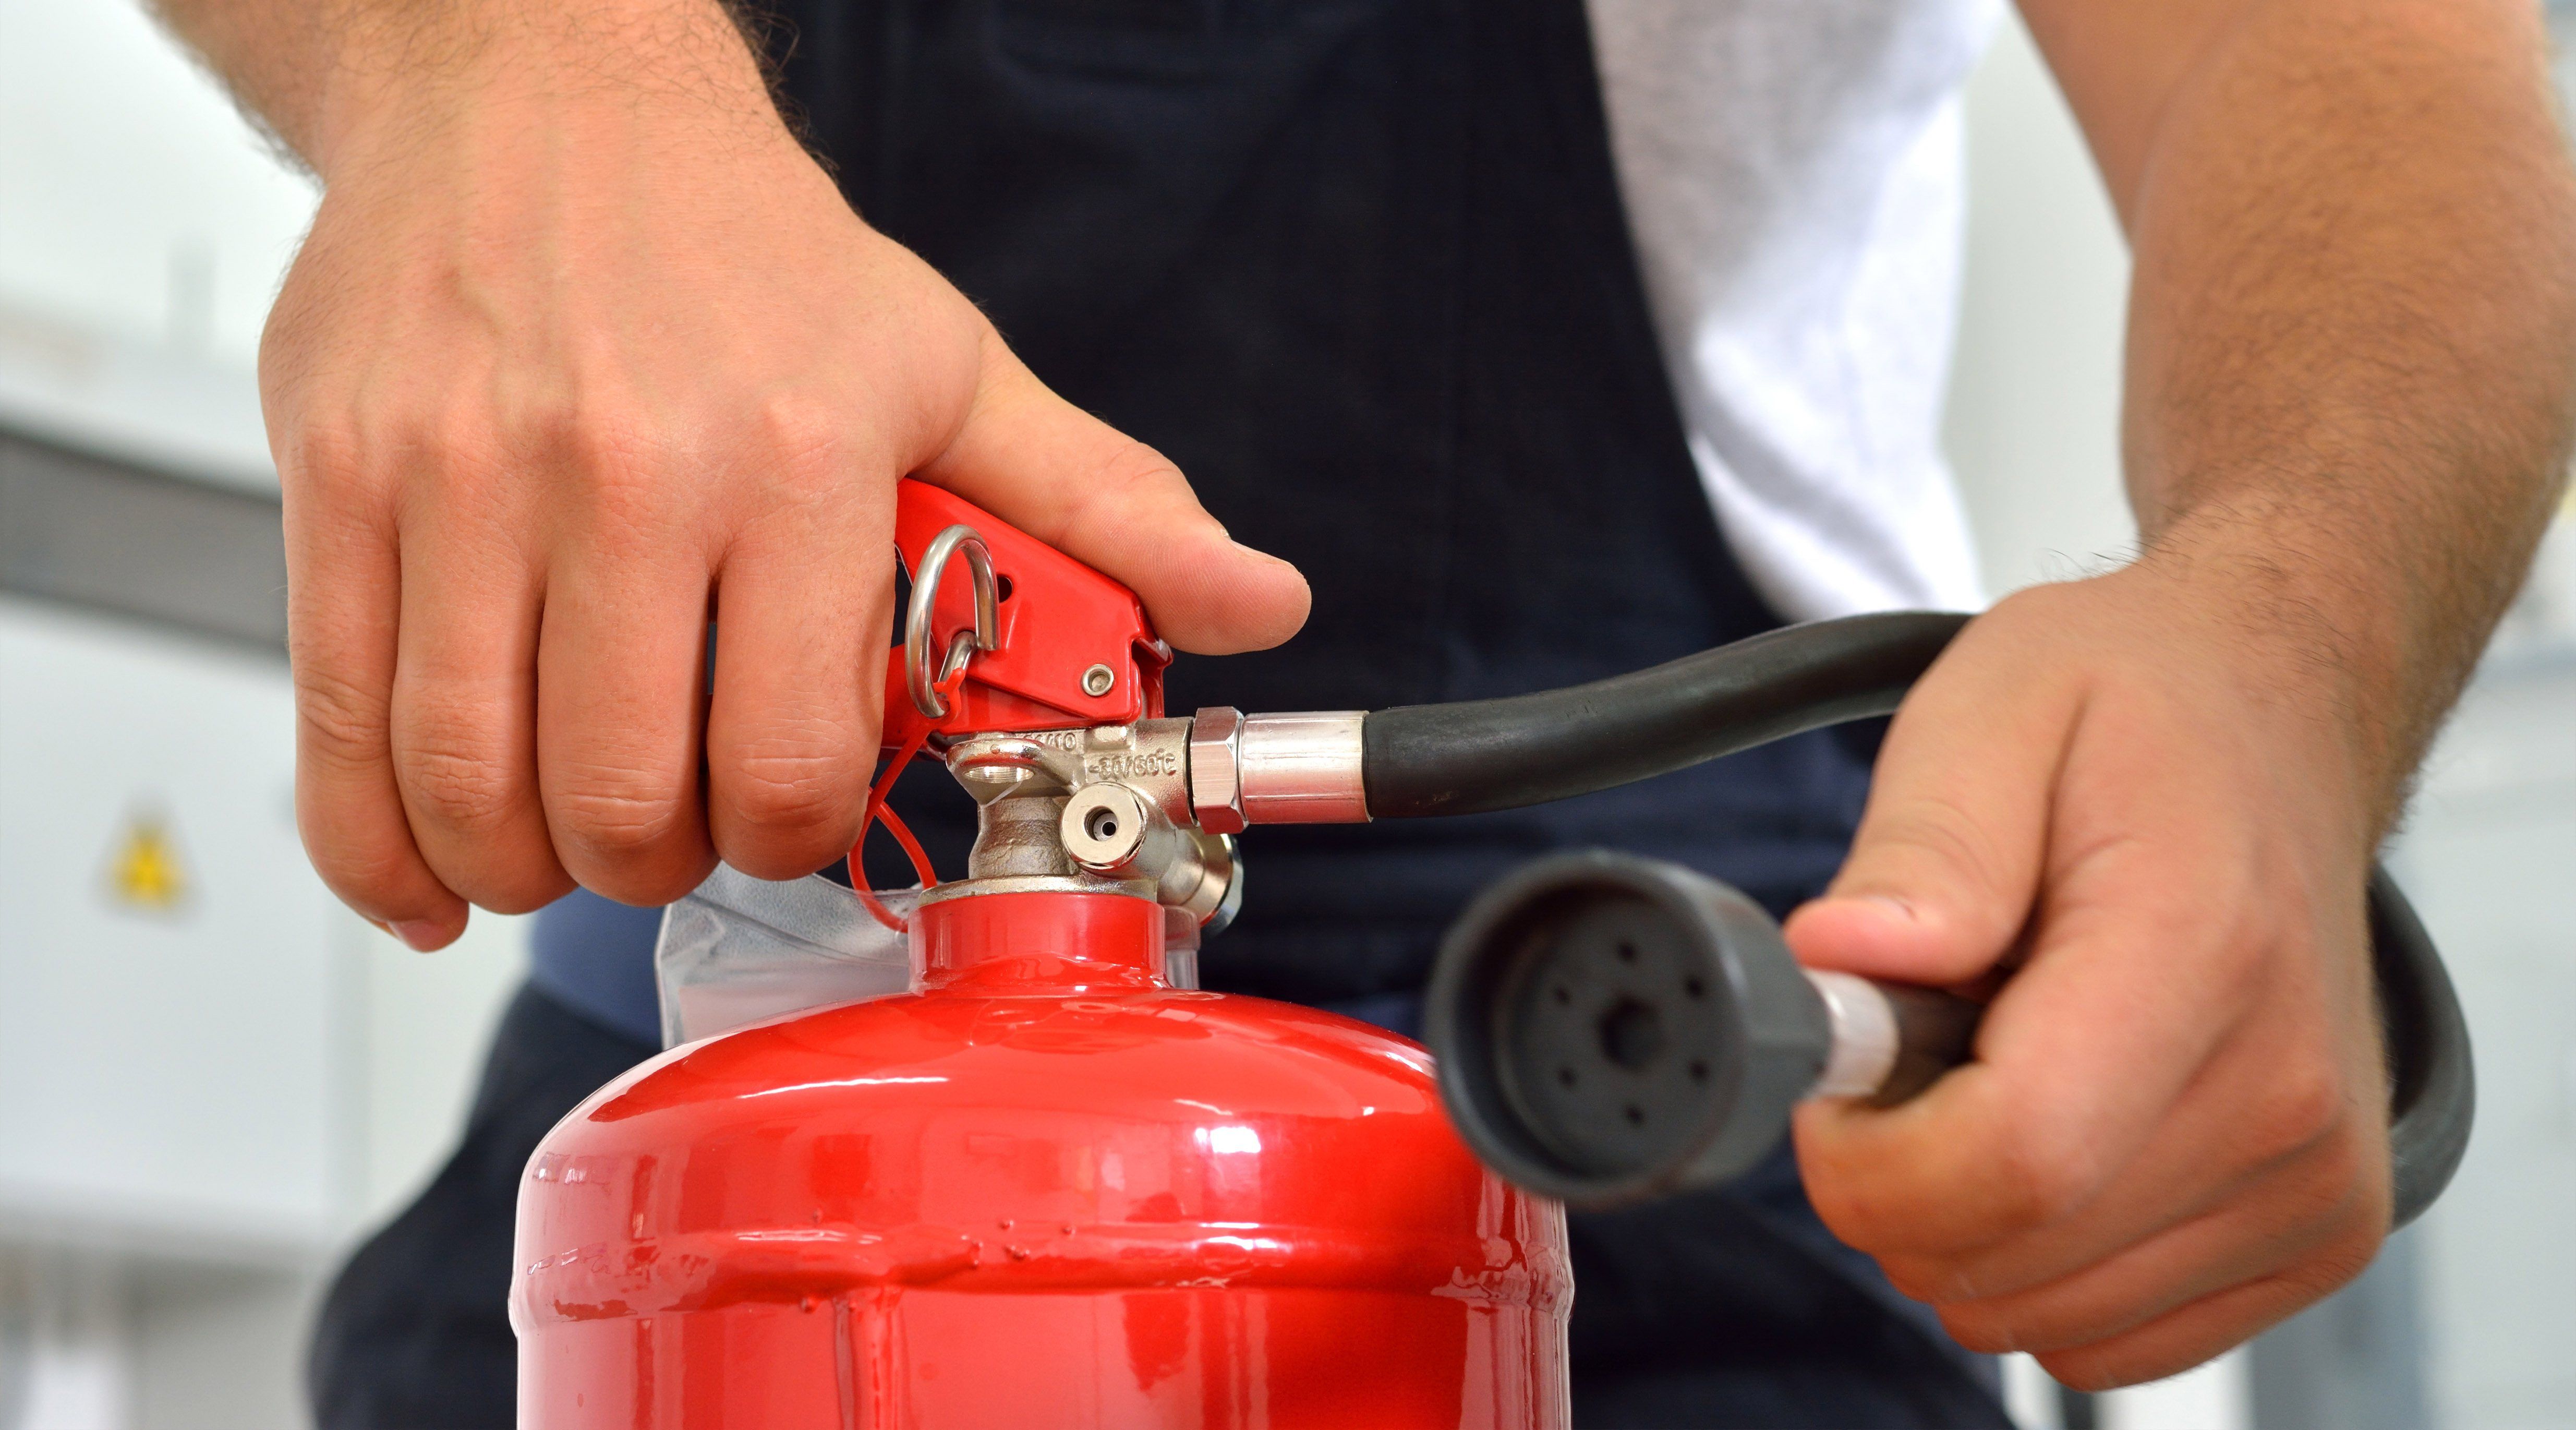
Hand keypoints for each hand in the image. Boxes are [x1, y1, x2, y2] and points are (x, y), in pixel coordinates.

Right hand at [265, 7, 1307, 948]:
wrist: (537, 87)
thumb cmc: (741, 243)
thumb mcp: (950, 362)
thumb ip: (1102, 504)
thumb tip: (1256, 600)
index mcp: (795, 457)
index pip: (785, 754)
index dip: (789, 829)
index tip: (785, 808)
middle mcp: (621, 472)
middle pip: (621, 798)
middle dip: (659, 862)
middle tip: (676, 828)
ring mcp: (458, 479)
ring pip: (470, 782)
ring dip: (526, 865)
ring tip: (568, 837)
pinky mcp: (333, 480)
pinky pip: (338, 726)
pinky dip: (376, 842)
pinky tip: (432, 869)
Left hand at [1784, 558, 2392, 1388]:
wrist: (2277, 719)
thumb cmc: (2136, 710)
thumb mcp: (1996, 707)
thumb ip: (1921, 846)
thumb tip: (1842, 961)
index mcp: (2202, 956)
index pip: (2009, 1161)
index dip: (1867, 1155)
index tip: (1840, 1072)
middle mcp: (2284, 1097)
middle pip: (2005, 1256)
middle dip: (1898, 1174)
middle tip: (1918, 1039)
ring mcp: (2312, 1182)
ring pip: (2038, 1313)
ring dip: (1967, 1212)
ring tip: (2000, 1060)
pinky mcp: (2313, 1235)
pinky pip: (2104, 1334)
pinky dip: (2038, 1255)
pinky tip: (2059, 1122)